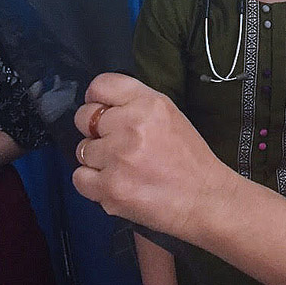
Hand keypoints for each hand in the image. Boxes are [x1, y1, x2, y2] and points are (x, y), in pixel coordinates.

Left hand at [72, 73, 234, 239]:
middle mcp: (131, 125)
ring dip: (98, 160)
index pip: (102, 85)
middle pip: (84, 117)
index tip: (101, 110)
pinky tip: (117, 183)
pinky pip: (80, 178)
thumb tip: (102, 107)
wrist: (205, 198)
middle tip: (116, 144)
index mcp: (150, 103)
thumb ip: (137, 106)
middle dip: (95, 131)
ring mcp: (118, 157)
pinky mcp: (110, 187)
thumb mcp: (170, 116)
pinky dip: (94, 183)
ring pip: (82, 150)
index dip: (96, 98)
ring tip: (124, 168)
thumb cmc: (190, 159)